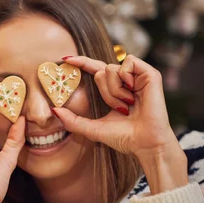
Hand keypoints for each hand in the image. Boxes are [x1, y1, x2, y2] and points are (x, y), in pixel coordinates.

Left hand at [54, 55, 187, 193]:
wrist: (145, 143)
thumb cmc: (123, 137)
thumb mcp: (92, 128)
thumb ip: (72, 120)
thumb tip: (53, 111)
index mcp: (113, 89)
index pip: (94, 69)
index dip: (81, 62)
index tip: (65, 59)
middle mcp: (125, 80)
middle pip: (100, 71)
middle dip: (105, 93)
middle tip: (119, 109)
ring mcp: (137, 76)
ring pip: (111, 68)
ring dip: (115, 90)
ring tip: (128, 104)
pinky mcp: (150, 74)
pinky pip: (128, 62)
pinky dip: (126, 78)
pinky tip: (133, 92)